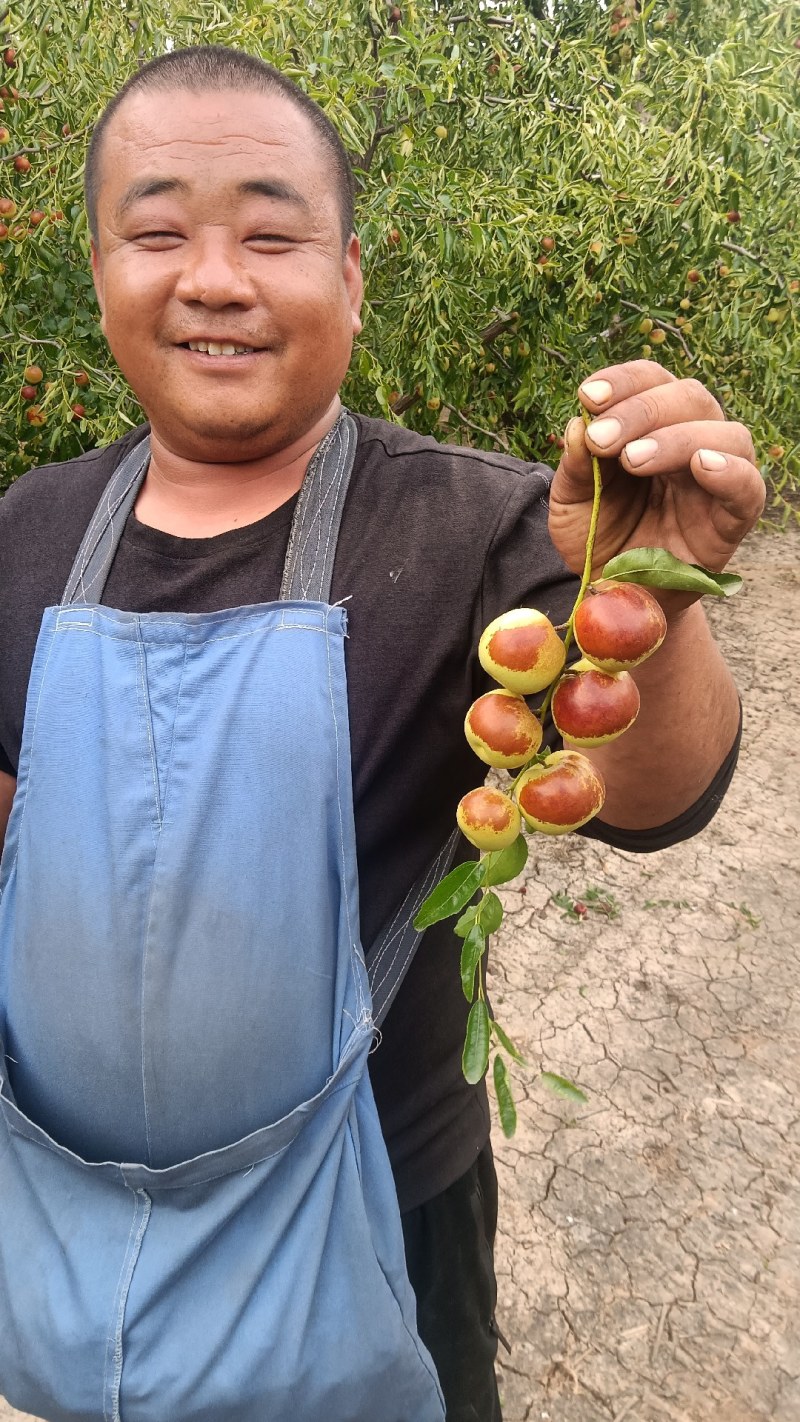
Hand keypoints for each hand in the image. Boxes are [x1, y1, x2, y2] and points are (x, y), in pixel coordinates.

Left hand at [548, 360, 765, 602]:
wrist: (615, 598)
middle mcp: (690, 442)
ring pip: (725, 432)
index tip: (588, 396)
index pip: (650, 382)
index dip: (624, 381)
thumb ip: (575, 467)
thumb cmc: (599, 540)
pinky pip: (749, 487)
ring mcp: (714, 480)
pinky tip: (701, 466)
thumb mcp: (570, 504)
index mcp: (651, 426)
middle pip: (689, 397)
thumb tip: (579, 424)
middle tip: (603, 439)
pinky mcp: (731, 520)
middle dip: (642, 410)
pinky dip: (731, 471)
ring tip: (633, 460)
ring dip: (677, 438)